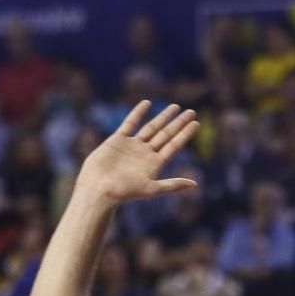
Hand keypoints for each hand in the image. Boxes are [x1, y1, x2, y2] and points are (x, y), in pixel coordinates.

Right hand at [76, 102, 200, 204]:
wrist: (99, 188)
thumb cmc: (124, 192)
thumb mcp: (152, 189)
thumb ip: (172, 185)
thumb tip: (194, 184)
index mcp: (155, 164)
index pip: (174, 145)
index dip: (185, 134)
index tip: (196, 123)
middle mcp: (145, 154)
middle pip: (166, 134)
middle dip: (178, 123)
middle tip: (192, 111)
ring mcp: (132, 146)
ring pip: (151, 127)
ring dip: (163, 117)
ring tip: (175, 107)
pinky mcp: (118, 140)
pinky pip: (130, 123)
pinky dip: (138, 113)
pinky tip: (147, 103)